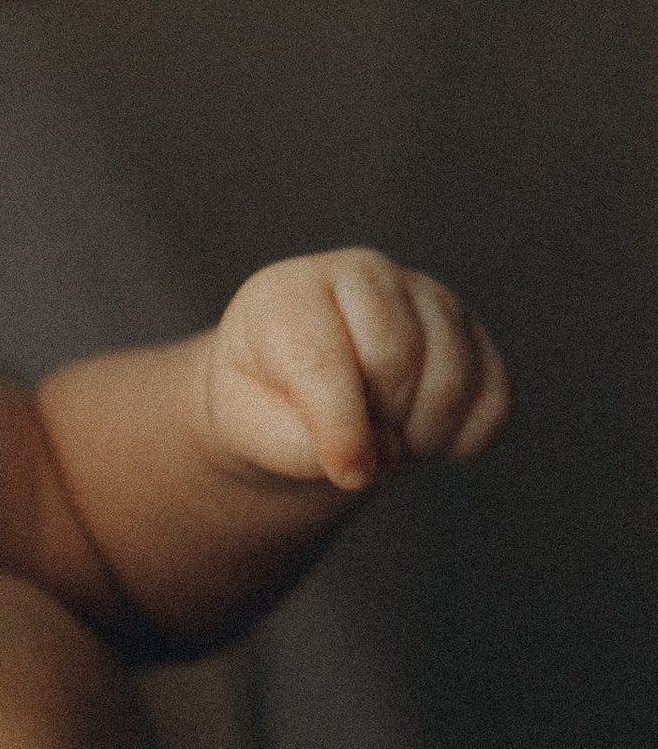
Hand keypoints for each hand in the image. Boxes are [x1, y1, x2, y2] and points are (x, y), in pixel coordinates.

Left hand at [209, 248, 509, 491]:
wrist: (296, 393)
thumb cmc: (266, 406)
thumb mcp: (253, 430)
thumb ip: (301, 446)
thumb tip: (385, 450)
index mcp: (287, 294)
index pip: (324, 360)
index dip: (342, 429)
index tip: (348, 474)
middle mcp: (360, 274)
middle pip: (396, 357)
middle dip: (381, 423)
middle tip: (359, 445)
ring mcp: (421, 294)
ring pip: (452, 372)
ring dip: (424, 434)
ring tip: (389, 442)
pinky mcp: (469, 327)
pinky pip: (495, 392)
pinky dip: (468, 436)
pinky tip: (431, 442)